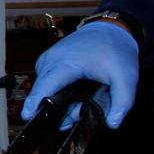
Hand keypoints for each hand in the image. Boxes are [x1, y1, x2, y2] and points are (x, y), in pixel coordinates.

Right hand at [21, 21, 139, 128]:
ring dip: (57, 99)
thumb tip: (112, 124)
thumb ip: (122, 102)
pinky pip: (45, 81)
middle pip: (44, 90)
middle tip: (75, 116)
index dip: (36, 101)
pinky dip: (55, 90)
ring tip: (79, 102)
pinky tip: (72, 91)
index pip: (46, 85)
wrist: (110, 29)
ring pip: (44, 87)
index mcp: (67, 63)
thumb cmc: (116, 52)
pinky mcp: (47, 61)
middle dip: (55, 108)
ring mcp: (47, 59)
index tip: (26, 116)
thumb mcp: (127, 78)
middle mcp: (51, 60)